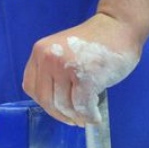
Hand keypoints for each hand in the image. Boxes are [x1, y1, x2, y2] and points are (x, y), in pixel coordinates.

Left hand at [21, 14, 140, 126]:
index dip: (45, 103)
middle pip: (46, 100)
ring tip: (87, 116)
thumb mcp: (63, 53)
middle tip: (75, 120)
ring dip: (77, 117)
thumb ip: (53, 73)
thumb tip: (56, 108)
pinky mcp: (85, 76)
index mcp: (40, 52)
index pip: (31, 87)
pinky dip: (89, 116)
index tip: (58, 110)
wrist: (118, 27)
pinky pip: (82, 106)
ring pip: (64, 106)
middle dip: (61, 115)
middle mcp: (48, 57)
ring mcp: (65, 66)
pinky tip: (95, 116)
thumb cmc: (94, 44)